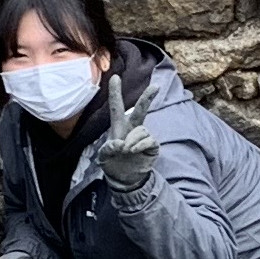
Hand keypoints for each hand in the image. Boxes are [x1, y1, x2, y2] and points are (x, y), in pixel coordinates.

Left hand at [96, 71, 156, 193]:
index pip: (116, 108)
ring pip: (141, 130)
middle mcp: (132, 129)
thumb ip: (107, 149)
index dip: (115, 93)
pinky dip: (140, 145)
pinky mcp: (152, 146)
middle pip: (140, 110)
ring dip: (133, 140)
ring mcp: (143, 137)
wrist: (125, 180)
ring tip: (127, 151)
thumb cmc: (112, 164)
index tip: (115, 78)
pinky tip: (134, 151)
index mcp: (118, 128)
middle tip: (155, 87)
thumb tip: (120, 144)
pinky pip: (149, 140)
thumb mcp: (103, 158)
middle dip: (147, 98)